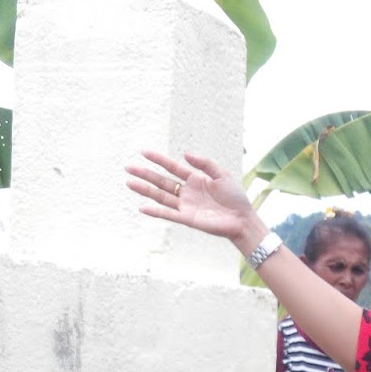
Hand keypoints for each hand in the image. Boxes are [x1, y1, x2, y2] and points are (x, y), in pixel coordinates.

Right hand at [125, 151, 257, 245]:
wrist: (242, 219)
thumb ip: (204, 163)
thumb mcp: (222, 175)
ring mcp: (185, 205)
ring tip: (129, 183)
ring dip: (145, 190)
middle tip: (128, 167)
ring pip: (161, 196)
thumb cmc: (235, 198)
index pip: (172, 167)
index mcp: (194, 179)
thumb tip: (184, 154)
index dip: (159, 160)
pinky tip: (142, 207)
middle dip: (145, 174)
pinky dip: (156, 211)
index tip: (144, 152)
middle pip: (161, 181)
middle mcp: (186, 192)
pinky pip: (168, 214)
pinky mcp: (187, 219)